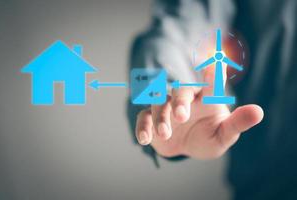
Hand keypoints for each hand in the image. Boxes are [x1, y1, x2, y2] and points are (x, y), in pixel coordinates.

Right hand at [135, 65, 263, 158]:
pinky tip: (144, 140)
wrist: (185, 147)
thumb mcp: (224, 135)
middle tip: (182, 116)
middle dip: (179, 101)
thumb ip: (238, 123)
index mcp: (206, 97)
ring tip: (164, 134)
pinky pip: (143, 118)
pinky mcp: (151, 118)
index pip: (211, 80)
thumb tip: (259, 111)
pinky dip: (142, 127)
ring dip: (160, 117)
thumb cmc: (208, 136)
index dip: (212, 70)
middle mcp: (185, 98)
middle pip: (180, 91)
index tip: (214, 59)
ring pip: (159, 103)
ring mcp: (166, 107)